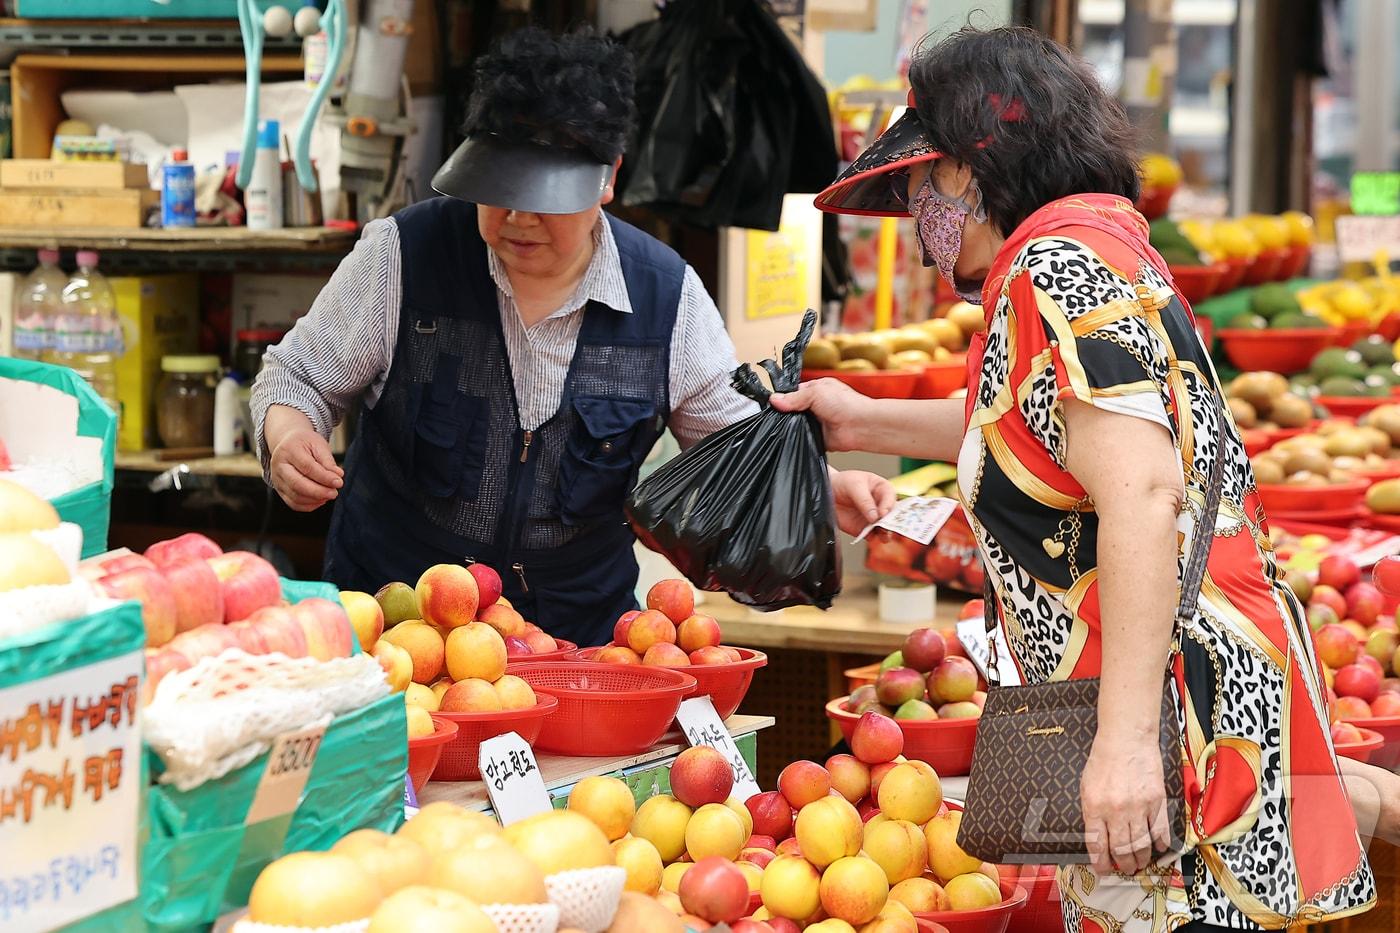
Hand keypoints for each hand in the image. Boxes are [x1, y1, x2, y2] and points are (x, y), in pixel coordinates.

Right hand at [269, 428, 343, 511]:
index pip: (307, 467)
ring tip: (330, 494)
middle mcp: (279, 466)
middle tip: (335, 493)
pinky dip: (308, 505)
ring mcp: (277, 479)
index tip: (339, 482)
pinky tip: (321, 499)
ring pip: (295, 496)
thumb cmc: (305, 443)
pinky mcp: (279, 489)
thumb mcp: (318, 444)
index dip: (324, 477)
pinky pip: (293, 503)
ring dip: (315, 499)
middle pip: (297, 484)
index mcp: (289, 450)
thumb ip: (327, 461)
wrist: (288, 443)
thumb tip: (338, 476)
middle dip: (319, 492)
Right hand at [770, 378, 870, 451]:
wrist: (860, 425)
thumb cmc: (847, 404)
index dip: (783, 397)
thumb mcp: (816, 392)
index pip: (793, 393)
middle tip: (780, 415)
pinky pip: (802, 438)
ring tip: (789, 426)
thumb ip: (794, 397)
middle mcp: (815, 406)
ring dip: (792, 426)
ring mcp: (816, 422)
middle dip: (786, 413)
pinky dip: (798, 438)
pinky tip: (796, 436)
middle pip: (793, 409)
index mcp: (816, 390)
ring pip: (796, 424)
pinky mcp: (817, 437)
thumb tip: (775, 400)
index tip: (773, 403)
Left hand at [831, 470, 895, 536]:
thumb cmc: (842, 482)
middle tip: (886, 527)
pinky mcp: (864, 529)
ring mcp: (873, 518)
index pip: (890, 497)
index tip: (883, 513)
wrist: (827, 493)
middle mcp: (881, 504)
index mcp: (882, 489)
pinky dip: (872, 538)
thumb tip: (874, 517)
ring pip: (885, 528)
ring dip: (885, 533)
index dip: (889, 505)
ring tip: (882, 535)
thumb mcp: (853, 485)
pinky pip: (872, 536)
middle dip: (891, 522)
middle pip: (892, 515)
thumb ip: (864, 500)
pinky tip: (870, 537)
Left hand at [1081, 731, 1170, 875]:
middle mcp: (1116, 810)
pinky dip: (1160, 843)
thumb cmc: (1103, 760)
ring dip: (1141, 858)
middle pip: (1121, 849)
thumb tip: (1098, 838)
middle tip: (1126, 869)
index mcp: (1094, 806)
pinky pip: (1160, 830)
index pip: (1097, 844)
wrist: (1127, 739)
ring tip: (1140, 863)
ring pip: (1141, 844)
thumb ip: (1092, 812)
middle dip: (1124, 864)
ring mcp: (1138, 807)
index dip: (1101, 862)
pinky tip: (1158, 849)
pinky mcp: (1156, 801)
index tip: (1103, 870)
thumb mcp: (1087, 786)